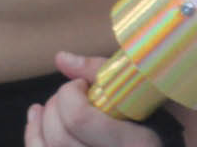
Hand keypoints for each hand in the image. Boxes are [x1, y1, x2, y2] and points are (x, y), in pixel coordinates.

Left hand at [25, 52, 169, 146]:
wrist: (162, 145)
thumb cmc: (156, 120)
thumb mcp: (140, 93)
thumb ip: (102, 73)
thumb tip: (61, 58)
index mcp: (135, 144)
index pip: (79, 119)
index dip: (70, 94)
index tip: (81, 84)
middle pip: (59, 137)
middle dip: (54, 107)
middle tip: (69, 94)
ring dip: (38, 124)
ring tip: (45, 107)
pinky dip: (34, 139)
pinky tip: (36, 121)